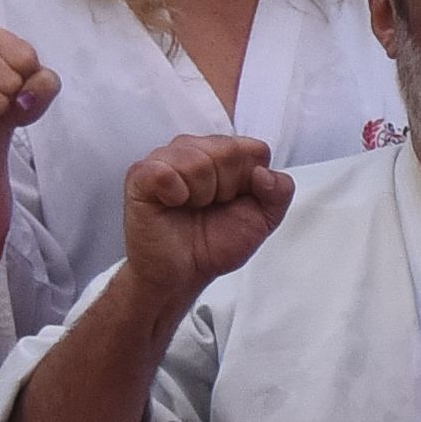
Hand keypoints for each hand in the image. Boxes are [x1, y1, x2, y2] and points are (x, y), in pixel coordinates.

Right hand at [117, 134, 292, 294]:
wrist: (183, 273)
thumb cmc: (215, 242)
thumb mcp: (263, 220)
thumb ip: (280, 192)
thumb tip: (263, 172)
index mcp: (225, 154)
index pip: (254, 148)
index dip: (249, 182)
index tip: (235, 201)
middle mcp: (195, 148)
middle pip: (228, 151)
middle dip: (227, 189)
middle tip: (210, 207)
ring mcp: (165, 158)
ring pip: (198, 161)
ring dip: (200, 195)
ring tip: (190, 207)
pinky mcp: (141, 175)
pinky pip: (164, 171)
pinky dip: (175, 193)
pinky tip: (172, 203)